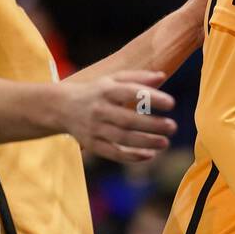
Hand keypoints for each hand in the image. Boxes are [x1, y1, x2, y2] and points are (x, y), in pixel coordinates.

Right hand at [59, 70, 176, 162]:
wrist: (61, 107)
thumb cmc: (97, 91)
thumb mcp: (113, 79)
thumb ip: (138, 78)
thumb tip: (162, 77)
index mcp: (106, 90)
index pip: (131, 93)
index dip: (152, 98)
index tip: (171, 103)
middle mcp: (99, 109)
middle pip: (128, 120)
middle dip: (152, 125)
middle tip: (172, 126)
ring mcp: (95, 129)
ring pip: (123, 139)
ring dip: (146, 142)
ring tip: (165, 142)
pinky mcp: (92, 144)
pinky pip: (114, 153)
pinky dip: (132, 157)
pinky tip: (150, 155)